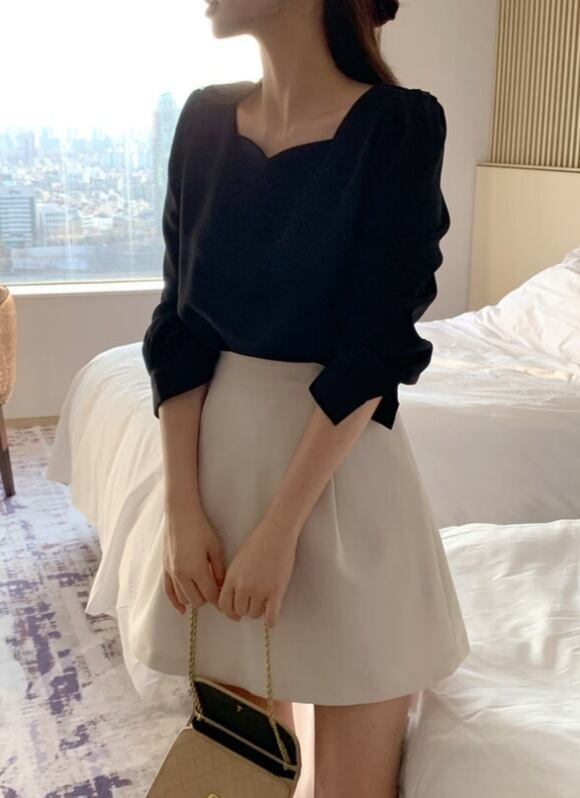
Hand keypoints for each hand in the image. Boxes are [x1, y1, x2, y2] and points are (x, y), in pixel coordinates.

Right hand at [162, 500, 226, 614]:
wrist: (180, 514)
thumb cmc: (201, 528)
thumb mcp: (215, 548)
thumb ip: (219, 570)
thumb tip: (222, 587)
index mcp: (196, 570)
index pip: (210, 595)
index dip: (220, 601)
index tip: (227, 603)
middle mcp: (182, 575)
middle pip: (197, 600)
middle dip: (208, 599)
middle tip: (216, 591)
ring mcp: (171, 572)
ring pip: (184, 598)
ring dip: (195, 598)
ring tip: (204, 592)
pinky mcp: (164, 568)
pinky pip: (168, 592)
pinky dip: (176, 602)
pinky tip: (182, 610)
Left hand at [218, 517, 298, 626]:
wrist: (276, 533)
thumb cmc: (258, 542)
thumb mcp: (238, 560)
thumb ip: (234, 578)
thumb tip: (234, 595)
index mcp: (231, 578)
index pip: (224, 605)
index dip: (229, 612)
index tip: (235, 614)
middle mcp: (243, 586)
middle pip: (240, 611)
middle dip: (245, 611)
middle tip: (252, 606)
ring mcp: (260, 590)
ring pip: (255, 614)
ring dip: (259, 612)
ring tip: (264, 605)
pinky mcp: (276, 591)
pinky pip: (271, 616)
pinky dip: (271, 621)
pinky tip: (272, 620)